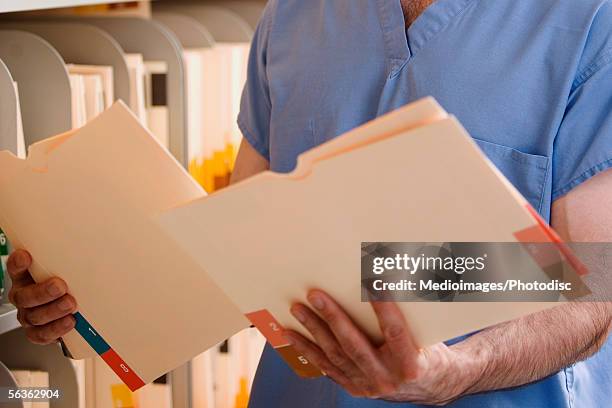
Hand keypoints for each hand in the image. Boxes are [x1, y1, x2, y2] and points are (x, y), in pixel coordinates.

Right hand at [7, 249, 76, 344]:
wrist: (72, 311)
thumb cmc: (67, 285)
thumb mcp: (67, 270)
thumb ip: (70, 262)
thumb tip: (91, 249)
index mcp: (26, 278)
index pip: (16, 268)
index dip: (18, 263)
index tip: (26, 256)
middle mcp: (24, 297)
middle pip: (24, 296)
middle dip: (42, 292)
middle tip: (59, 286)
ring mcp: (30, 315)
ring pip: (35, 316)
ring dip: (53, 310)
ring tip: (70, 304)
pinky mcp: (38, 332)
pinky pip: (42, 335)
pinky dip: (56, 329)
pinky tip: (69, 321)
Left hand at [283, 290, 484, 404]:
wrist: (430, 384)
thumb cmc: (429, 349)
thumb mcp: (428, 332)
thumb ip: (411, 311)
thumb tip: (395, 272)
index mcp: (410, 364)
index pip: (395, 332)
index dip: (383, 307)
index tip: (373, 281)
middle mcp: (387, 378)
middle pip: (354, 344)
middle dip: (332, 317)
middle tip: (315, 294)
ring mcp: (368, 386)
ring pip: (335, 355)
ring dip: (313, 330)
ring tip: (298, 308)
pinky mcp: (354, 387)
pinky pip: (326, 367)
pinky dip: (307, 349)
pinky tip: (291, 334)